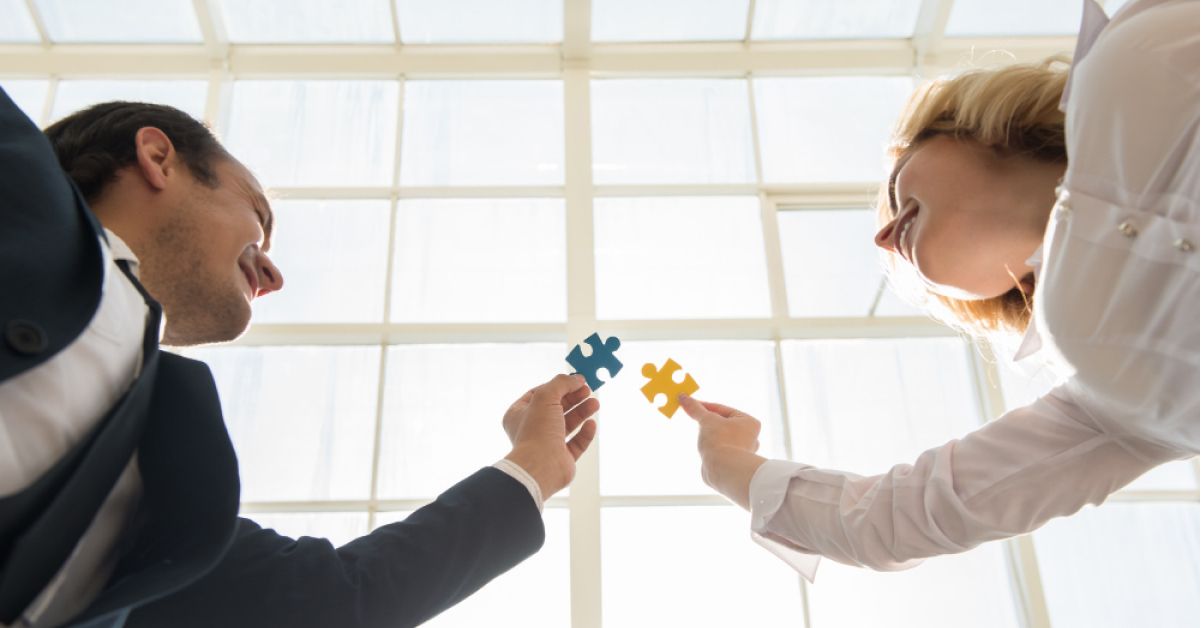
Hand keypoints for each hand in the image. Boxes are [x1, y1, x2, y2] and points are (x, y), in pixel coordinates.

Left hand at [503, 374, 599, 498]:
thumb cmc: (536, 431)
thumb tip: (577, 378)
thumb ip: (561, 383)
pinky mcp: (562, 458)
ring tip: (595, 403)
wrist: (541, 466)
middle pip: (556, 408)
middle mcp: (532, 429)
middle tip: (588, 390)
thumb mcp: (546, 396)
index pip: (539, 394)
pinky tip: (591, 424)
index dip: (557, 386)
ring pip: (567, 425)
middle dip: (573, 398)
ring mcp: (547, 444)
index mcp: (519, 414)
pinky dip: (584, 433)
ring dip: (581, 412)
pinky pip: (576, 443)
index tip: (575, 381)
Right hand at [679, 395, 766, 509]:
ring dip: (709, 435)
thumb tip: (683, 397)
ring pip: (721, 437)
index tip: (689, 403)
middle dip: (708, 421)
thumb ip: (695, 408)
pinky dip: (711, 447)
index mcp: (750, 422)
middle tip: (693, 416)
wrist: (723, 471)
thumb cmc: (721, 442)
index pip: (723, 409)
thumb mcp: (706, 420)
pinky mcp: (732, 463)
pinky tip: (705, 448)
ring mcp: (742, 451)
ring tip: (701, 436)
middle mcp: (750, 437)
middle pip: (723, 423)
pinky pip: (719, 449)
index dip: (704, 406)